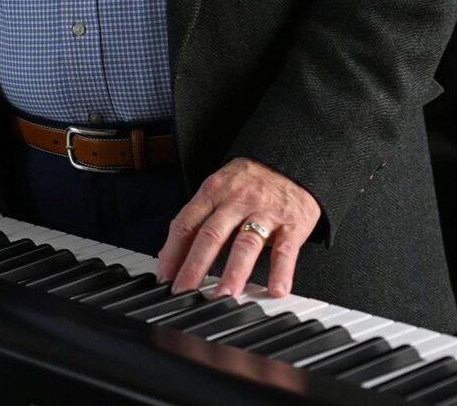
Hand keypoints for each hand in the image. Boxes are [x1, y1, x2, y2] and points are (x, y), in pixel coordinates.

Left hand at [156, 157, 319, 298]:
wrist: (289, 161)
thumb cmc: (248, 180)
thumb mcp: (218, 189)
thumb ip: (198, 218)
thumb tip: (170, 253)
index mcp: (213, 191)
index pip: (186, 223)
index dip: (173, 252)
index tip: (165, 277)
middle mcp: (236, 200)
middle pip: (211, 235)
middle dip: (195, 266)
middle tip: (185, 291)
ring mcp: (264, 211)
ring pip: (245, 243)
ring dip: (234, 272)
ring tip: (225, 296)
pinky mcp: (292, 223)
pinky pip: (285, 249)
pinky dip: (281, 271)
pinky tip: (275, 289)